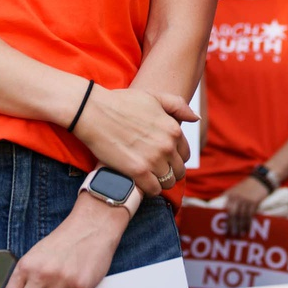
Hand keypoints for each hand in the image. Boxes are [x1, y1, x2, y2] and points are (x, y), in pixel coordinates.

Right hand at [72, 87, 193, 196]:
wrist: (93, 111)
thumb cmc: (121, 102)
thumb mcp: (154, 97)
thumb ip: (177, 106)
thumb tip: (195, 118)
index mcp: (174, 129)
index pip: (185, 154)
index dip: (174, 157)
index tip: (162, 158)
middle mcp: (167, 145)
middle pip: (179, 170)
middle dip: (168, 171)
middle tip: (153, 169)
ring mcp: (154, 159)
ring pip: (168, 182)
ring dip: (160, 182)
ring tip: (147, 177)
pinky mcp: (138, 171)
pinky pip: (154, 190)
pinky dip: (148, 189)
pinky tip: (139, 182)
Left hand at [222, 175, 269, 235]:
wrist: (261, 179)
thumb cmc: (247, 186)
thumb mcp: (235, 190)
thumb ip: (230, 199)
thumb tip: (223, 211)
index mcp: (230, 194)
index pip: (225, 209)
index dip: (224, 219)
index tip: (224, 228)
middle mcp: (236, 197)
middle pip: (232, 214)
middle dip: (231, 225)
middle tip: (231, 234)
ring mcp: (245, 200)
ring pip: (241, 216)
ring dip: (240, 226)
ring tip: (239, 234)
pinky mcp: (254, 202)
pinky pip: (250, 215)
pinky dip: (248, 223)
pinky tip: (247, 229)